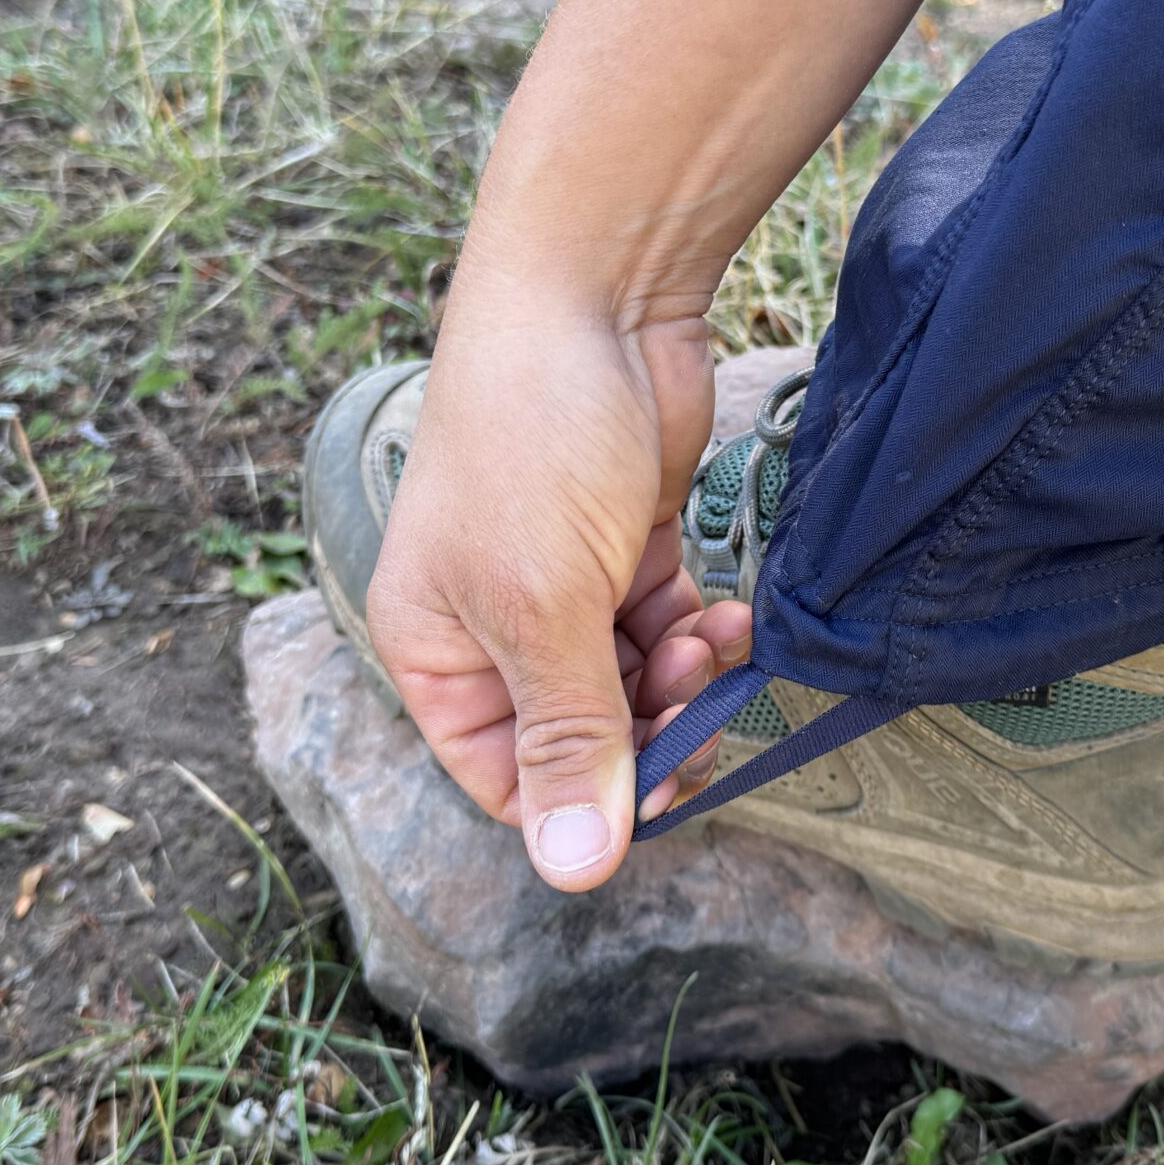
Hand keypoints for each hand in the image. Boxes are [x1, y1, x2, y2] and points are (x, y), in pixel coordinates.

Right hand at [364, 277, 750, 890]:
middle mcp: (490, 625)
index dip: (581, 797)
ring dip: (682, 682)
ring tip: (708, 642)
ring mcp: (562, 582)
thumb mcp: (542, 606)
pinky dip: (701, 634)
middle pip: (577, 735)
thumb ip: (568, 736)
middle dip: (645, 734)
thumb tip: (574, 870)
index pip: (503, 777)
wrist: (595, 295)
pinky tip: (730, 617)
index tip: (660, 784)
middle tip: (700, 710)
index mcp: (434, 649)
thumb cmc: (533, 441)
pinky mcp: (626, 543)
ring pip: (632, 685)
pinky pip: (665, 626)